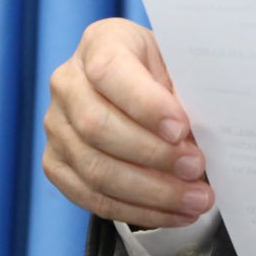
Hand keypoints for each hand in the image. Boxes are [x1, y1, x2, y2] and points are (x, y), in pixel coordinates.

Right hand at [43, 17, 213, 227]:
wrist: (141, 83)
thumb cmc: (166, 70)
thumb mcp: (179, 63)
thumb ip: (184, 90)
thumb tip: (200, 133)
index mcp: (100, 43)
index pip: (109, 71)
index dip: (145, 103)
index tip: (181, 128)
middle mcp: (68, 82)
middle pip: (98, 127)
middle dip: (153, 155)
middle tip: (196, 168)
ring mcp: (56, 125)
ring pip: (95, 169)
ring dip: (151, 192)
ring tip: (195, 200)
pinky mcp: (56, 163)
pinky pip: (90, 196)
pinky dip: (136, 209)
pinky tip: (172, 212)